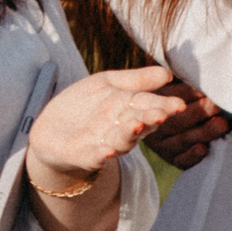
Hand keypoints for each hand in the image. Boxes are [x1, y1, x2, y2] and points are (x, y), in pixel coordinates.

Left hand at [27, 65, 184, 190]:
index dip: (164, 105)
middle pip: (139, 123)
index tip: (179, 104)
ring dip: (129, 134)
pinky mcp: (85, 156)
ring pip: (121, 140)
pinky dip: (102, 155)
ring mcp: (104, 143)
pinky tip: (108, 152)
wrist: (52, 129)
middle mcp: (121, 128)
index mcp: (128, 108)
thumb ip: (136, 80)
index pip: (149, 105)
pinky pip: (95, 157)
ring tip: (136, 125)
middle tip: (161, 114)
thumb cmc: (85, 104)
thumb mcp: (108, 83)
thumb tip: (168, 73)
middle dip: (150, 119)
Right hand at [142, 80, 226, 169]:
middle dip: (198, 112)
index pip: (166, 100)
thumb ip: (172, 80)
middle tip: (216, 104)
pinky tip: (204, 149)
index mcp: (150, 106)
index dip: (185, 95)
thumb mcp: (169, 87)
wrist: (166, 126)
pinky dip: (192, 156)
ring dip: (203, 132)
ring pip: (182, 140)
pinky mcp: (174, 159)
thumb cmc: (175, 98)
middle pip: (175, 121)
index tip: (202, 89)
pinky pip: (181, 160)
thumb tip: (174, 68)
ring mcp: (164, 145)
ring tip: (221, 124)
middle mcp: (154, 127)